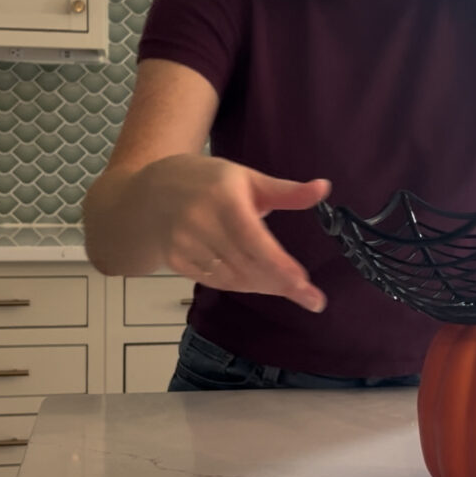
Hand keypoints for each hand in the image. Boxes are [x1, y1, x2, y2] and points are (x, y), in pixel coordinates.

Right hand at [133, 154, 330, 311]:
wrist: (150, 194)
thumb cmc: (208, 181)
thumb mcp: (248, 178)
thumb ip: (286, 191)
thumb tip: (324, 189)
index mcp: (223, 199)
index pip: (254, 239)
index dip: (278, 264)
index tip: (303, 282)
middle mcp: (200, 224)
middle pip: (246, 264)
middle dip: (281, 283)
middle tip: (312, 298)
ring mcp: (184, 246)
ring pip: (233, 277)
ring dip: (264, 286)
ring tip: (292, 290)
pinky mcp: (176, 262)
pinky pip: (217, 281)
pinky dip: (243, 285)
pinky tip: (262, 284)